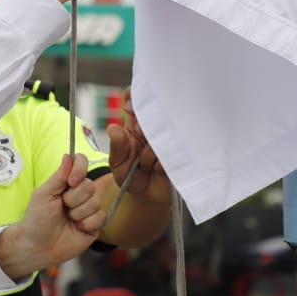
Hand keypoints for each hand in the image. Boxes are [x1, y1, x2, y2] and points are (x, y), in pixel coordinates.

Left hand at [0, 153, 104, 279]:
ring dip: (78, 213)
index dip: (80, 169)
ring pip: (96, 202)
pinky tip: (77, 228)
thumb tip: (68, 156)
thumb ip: (58, 176)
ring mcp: (89, 209)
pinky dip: (87, 223)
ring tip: (67, 219)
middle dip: (74, 198)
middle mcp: (80, 194)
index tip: (71, 182)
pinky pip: (101, 217)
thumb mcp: (44, 194)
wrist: (39, 246)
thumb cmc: (37, 219)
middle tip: (62, 207)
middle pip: (90, 185)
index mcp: (67, 183)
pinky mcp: (96, 224)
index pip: (81, 163)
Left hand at [104, 88, 171, 206]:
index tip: (128, 108)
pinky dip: (162, 163)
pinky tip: (160, 171)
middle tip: (138, 137)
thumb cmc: (131, 176)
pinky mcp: (183, 151)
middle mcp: (154, 127)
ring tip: (146, 166)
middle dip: (143, 127)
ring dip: (150, 153)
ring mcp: (170, 137)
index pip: (135, 99)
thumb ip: (117, 146)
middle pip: (153, 113)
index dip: (133, 98)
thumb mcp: (118, 164)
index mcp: (136, 123)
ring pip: (161, 134)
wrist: (149, 197)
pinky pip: (172, 151)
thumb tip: (113, 127)